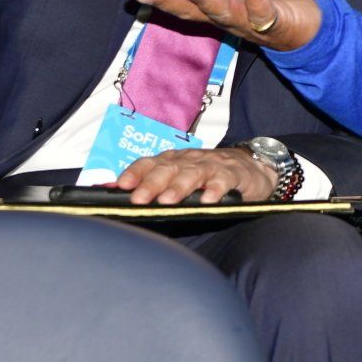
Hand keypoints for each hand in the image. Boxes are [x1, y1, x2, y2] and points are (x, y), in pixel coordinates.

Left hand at [111, 147, 276, 205]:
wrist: (252, 167)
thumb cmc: (208, 175)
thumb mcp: (180, 178)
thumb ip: (151, 185)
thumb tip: (108, 192)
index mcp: (174, 161)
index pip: (150, 162)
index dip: (135, 172)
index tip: (119, 186)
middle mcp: (190, 160)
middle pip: (169, 168)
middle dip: (152, 183)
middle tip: (138, 199)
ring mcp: (212, 166)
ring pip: (193, 173)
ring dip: (179, 186)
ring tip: (167, 201)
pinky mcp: (234, 175)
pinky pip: (224, 181)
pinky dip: (216, 190)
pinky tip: (208, 200)